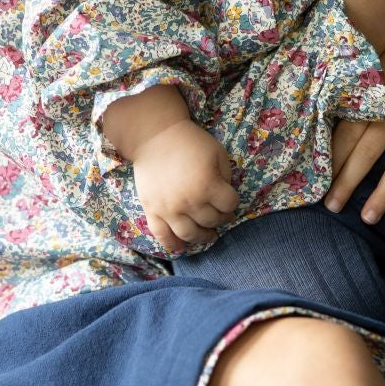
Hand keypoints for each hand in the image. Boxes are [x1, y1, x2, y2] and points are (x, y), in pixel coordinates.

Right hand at [132, 118, 238, 253]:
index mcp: (208, 185)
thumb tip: (224, 195)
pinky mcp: (152, 210)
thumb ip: (226, 176)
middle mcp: (189, 201)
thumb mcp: (218, 153)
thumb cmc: (190, 142)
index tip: (229, 201)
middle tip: (220, 216)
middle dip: (220, 219)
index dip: (232, 203)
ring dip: (202, 237)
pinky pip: (161, 235)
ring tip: (207, 235)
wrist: (154, 136)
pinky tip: (180, 248)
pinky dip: (171, 244)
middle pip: (211, 221)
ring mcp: (169, 209)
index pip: (229, 205)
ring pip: (189, 234)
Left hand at [325, 5, 384, 223]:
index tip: (312, 184)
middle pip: (366, 156)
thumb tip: (315, 115)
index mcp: (371, 99)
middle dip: (347, 184)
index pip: (343, 138)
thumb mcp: (369, 66)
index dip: (328, 163)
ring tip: (369, 218)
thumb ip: (348, 93)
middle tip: (331, 208)